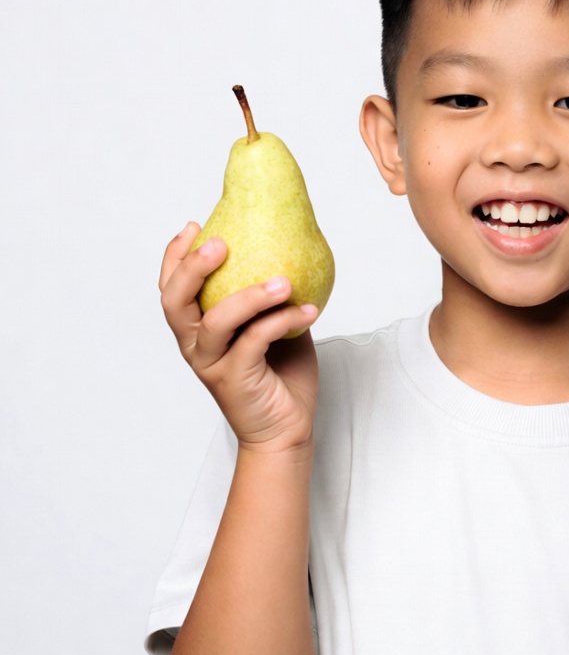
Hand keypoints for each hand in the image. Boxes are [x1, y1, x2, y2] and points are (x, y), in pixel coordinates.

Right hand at [159, 222, 319, 452]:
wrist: (287, 429)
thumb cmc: (281, 375)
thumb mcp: (275, 326)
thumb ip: (271, 297)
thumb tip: (291, 253)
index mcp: (198, 330)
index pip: (172, 290)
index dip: (175, 256)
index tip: (194, 224)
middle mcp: (197, 346)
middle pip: (175, 302)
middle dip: (192, 268)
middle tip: (221, 243)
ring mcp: (213, 364)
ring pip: (216, 321)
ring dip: (250, 295)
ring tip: (283, 281)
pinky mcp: (235, 380)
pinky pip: (256, 340)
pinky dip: (282, 321)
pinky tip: (310, 310)